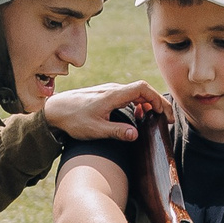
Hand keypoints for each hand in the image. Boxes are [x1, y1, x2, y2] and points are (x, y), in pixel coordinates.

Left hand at [45, 80, 165, 142]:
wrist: (55, 110)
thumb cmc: (73, 120)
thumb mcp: (95, 130)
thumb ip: (116, 131)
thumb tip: (135, 134)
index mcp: (113, 95)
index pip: (142, 88)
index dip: (157, 99)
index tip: (164, 113)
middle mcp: (113, 89)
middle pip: (143, 90)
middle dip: (158, 102)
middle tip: (168, 119)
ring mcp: (110, 91)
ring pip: (136, 92)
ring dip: (149, 103)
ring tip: (156, 118)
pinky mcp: (107, 95)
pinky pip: (128, 95)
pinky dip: (139, 103)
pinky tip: (139, 115)